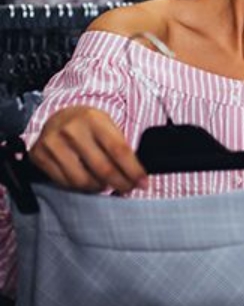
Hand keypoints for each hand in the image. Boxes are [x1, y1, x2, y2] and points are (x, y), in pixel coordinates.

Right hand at [29, 106, 145, 192]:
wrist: (59, 118)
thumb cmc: (88, 125)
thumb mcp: (107, 126)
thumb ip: (120, 147)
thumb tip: (138, 175)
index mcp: (94, 119)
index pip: (119, 150)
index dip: (133, 170)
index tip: (143, 183)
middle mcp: (72, 130)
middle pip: (102, 169)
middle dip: (120, 183)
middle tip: (127, 187)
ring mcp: (53, 143)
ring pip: (82, 180)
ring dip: (99, 187)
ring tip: (105, 183)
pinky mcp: (39, 155)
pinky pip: (64, 183)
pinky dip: (79, 186)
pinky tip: (87, 180)